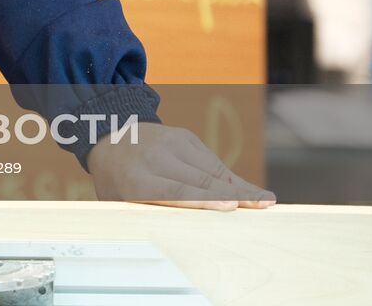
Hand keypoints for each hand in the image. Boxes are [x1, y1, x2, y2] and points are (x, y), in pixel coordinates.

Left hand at [87, 122, 274, 209]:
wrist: (108, 135)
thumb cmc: (117, 179)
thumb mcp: (120, 201)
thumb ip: (149, 214)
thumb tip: (181, 235)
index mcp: (135, 180)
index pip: (174, 192)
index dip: (204, 200)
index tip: (229, 207)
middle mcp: (155, 157)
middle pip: (200, 180)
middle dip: (232, 195)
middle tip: (261, 206)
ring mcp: (170, 142)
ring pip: (211, 168)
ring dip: (238, 186)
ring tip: (263, 200)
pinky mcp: (184, 135)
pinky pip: (211, 160)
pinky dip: (228, 177)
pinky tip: (245, 190)